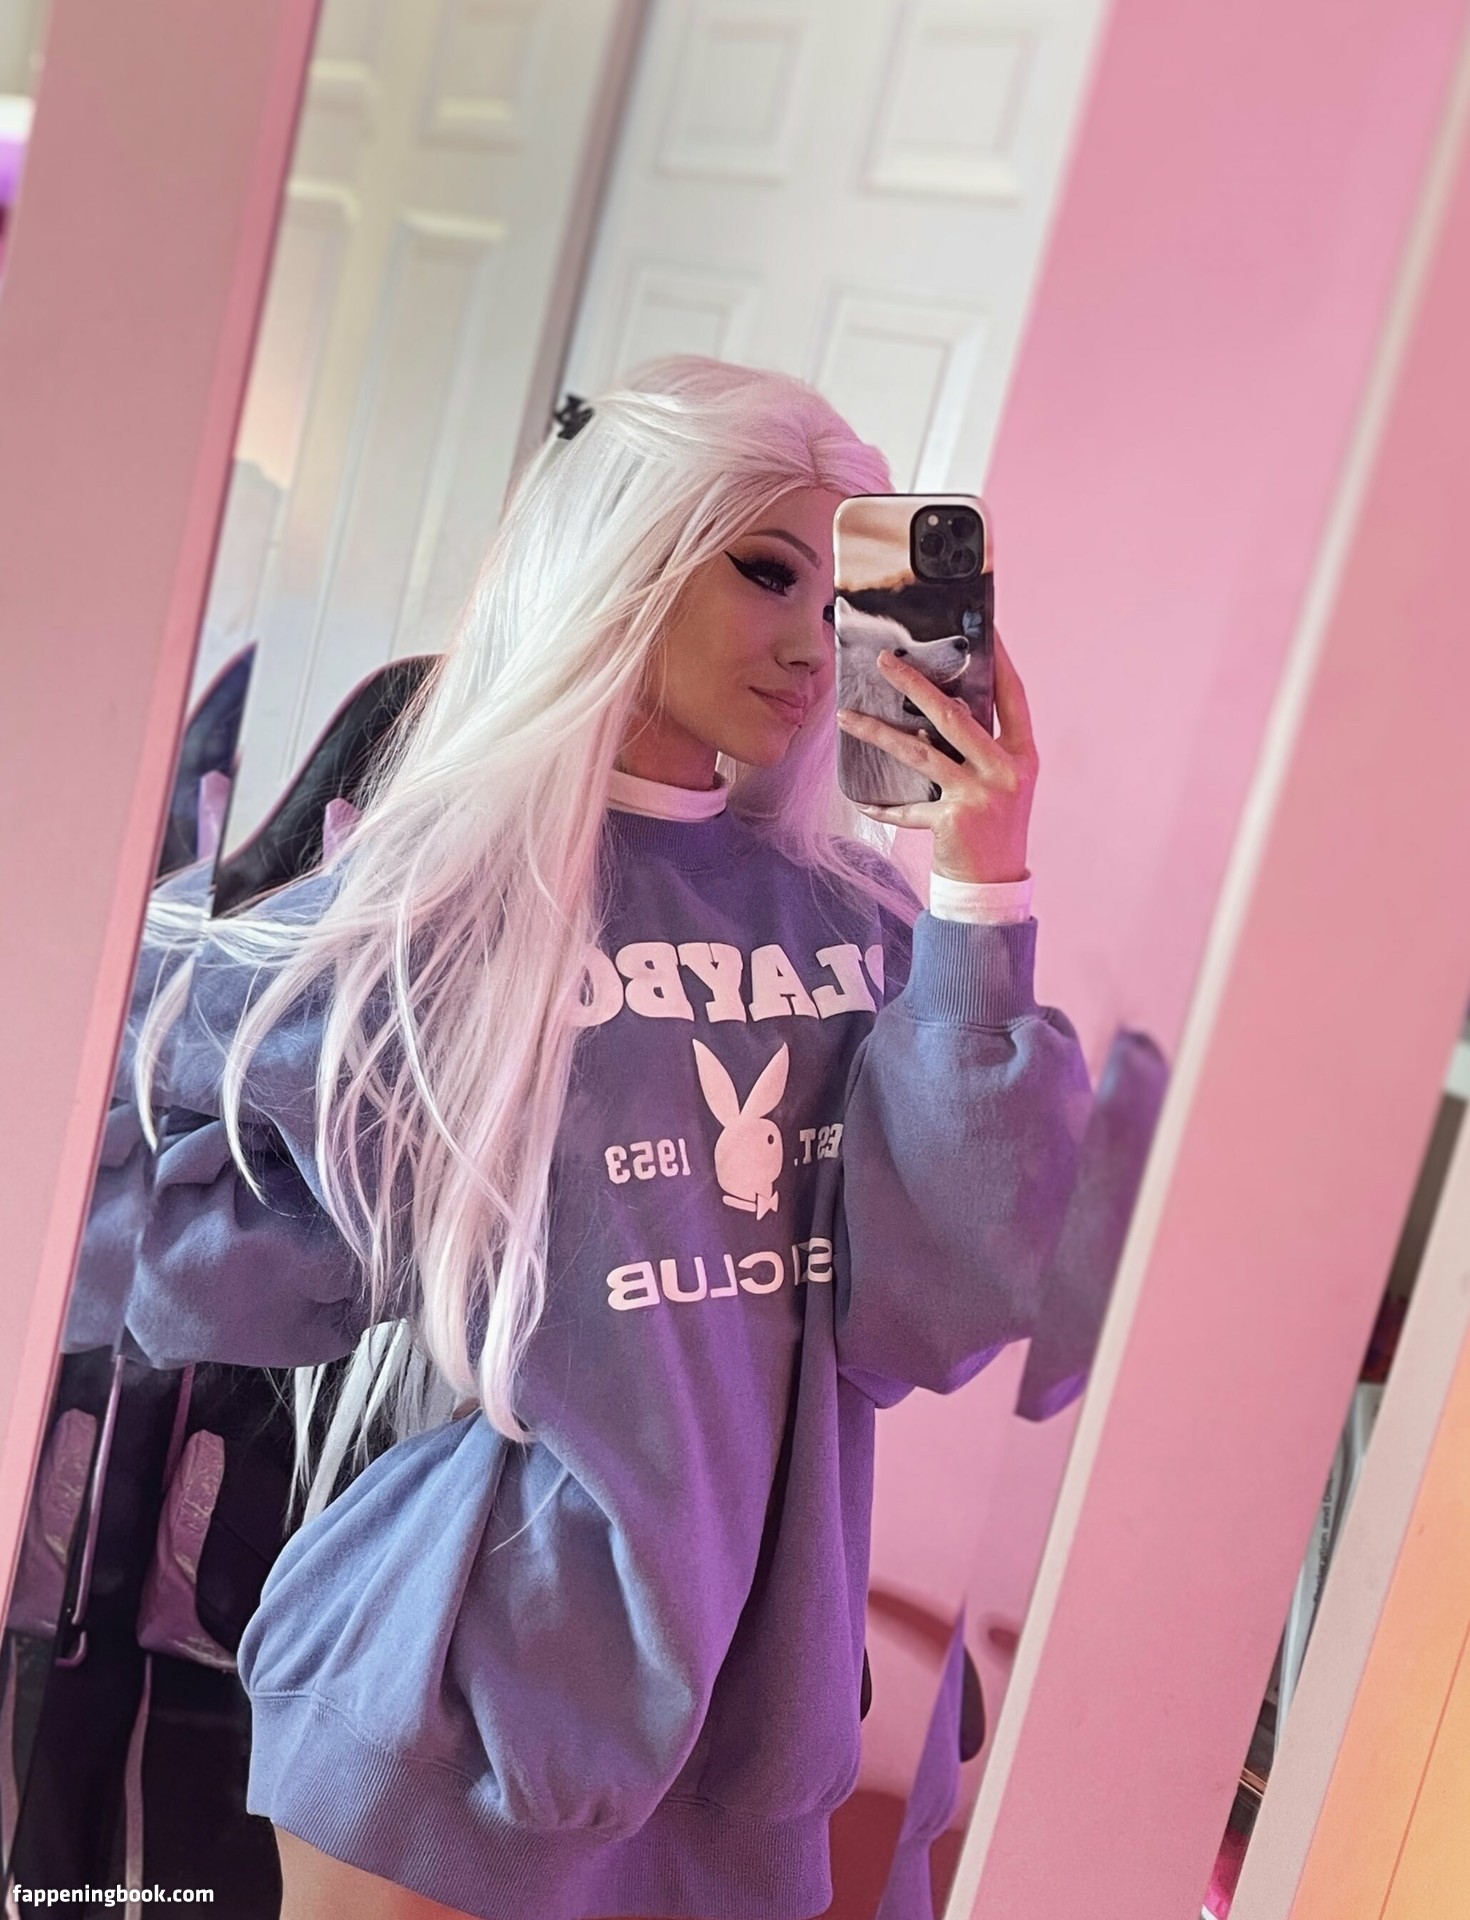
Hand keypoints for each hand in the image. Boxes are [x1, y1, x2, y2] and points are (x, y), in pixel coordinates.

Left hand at [836, 627, 1036, 883]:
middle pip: (954, 714)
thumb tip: (937, 710)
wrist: (994, 886)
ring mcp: (980, 794)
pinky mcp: (952, 819)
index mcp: (1022, 755)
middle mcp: (1006, 770)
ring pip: (920, 751)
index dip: (1000, 660)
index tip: (985, 628)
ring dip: (879, 732)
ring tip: (847, 716)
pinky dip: (885, 806)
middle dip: (914, 683)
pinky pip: (907, 806)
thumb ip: (980, 748)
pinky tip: (864, 801)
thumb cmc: (995, 829)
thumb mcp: (1001, 782)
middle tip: (883, 662)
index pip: (1013, 696)